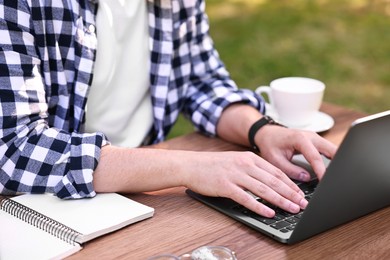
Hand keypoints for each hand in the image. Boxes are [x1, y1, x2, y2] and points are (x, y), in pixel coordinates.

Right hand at [181, 151, 307, 217]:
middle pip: (274, 180)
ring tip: (292, 209)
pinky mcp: (226, 186)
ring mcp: (235, 175)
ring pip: (264, 189)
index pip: (276, 171)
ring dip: (281, 200)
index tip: (301, 193)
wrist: (190, 164)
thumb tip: (270, 182)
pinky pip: (246, 198)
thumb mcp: (235, 161)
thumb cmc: (212, 165)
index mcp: (249, 158)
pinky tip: (269, 212)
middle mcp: (245, 165)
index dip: (291, 184)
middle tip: (303, 203)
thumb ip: (252, 169)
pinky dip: (259, 207)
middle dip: (291, 193)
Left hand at [255, 125, 336, 180]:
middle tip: (337, 179)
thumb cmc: (270, 145)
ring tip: (336, 176)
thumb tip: (306, 178)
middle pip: (331, 150)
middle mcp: (310, 136)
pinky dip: (333, 159)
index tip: (325, 181)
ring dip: (337, 161)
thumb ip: (291, 170)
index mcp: (300, 139)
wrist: (267, 134)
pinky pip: (329, 150)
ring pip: (333, 149)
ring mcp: (315, 138)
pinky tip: (333, 170)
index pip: (315, 157)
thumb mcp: (276, 160)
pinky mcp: (316, 141)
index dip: (322, 171)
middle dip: (337, 164)